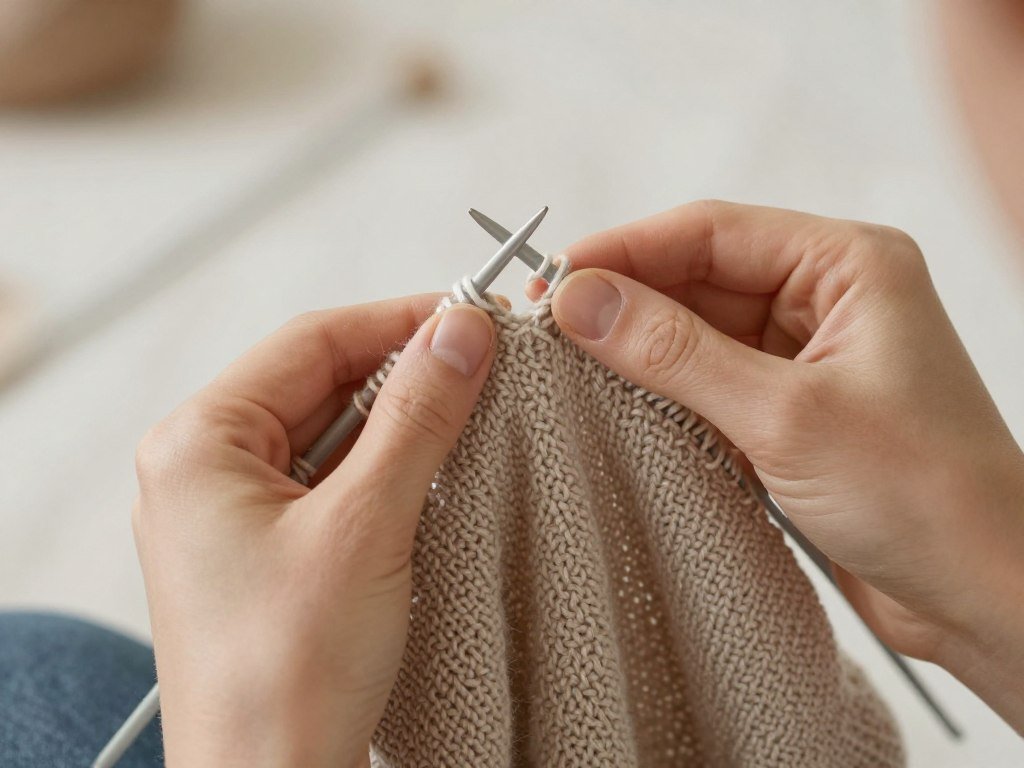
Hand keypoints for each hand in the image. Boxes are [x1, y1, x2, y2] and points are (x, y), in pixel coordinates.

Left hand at [133, 296, 496, 766]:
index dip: (397, 321)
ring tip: (471, 411)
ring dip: (400, 420)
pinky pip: (332, 479)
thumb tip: (459, 334)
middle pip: (320, 381)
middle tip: (484, 364)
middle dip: (404, 371)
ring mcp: (234, 510)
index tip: (470, 317)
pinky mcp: (267, 547)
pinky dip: (386, 466)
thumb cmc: (286, 677)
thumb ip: (416, 418)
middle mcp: (204, 467)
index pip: (311, 342)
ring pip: (331, 431)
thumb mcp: (365, 525)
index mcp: (197, 443)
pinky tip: (435, 468)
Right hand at [548, 200, 1023, 730]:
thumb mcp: (784, 415)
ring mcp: (804, 357)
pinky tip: (614, 405)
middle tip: (545, 331)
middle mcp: (824, 299)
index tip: (551, 280)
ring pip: (696, 333)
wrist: (982, 598)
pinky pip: (706, 383)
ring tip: (566, 368)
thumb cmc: (923, 496)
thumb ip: (675, 351)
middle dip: (623, 301)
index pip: (710, 232)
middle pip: (697, 278)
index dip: (625, 250)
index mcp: (846, 265)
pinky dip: (660, 394)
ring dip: (636, 350)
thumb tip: (580, 299)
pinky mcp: (787, 411)